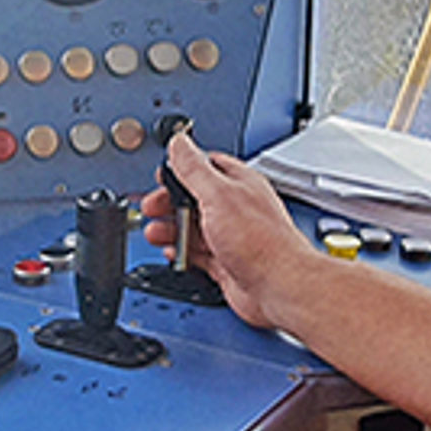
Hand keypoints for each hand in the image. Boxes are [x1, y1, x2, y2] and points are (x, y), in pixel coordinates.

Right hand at [139, 131, 315, 326]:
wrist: (279, 287)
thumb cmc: (261, 241)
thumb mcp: (218, 195)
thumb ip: (195, 169)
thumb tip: (180, 143)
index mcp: (239, 183)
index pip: (206, 166)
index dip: (181, 168)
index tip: (161, 175)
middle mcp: (236, 209)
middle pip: (195, 199)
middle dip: (169, 203)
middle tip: (152, 208)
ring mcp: (232, 237)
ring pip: (194, 228)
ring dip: (172, 229)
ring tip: (156, 233)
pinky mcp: (227, 263)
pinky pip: (198, 254)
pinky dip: (182, 253)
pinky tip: (173, 252)